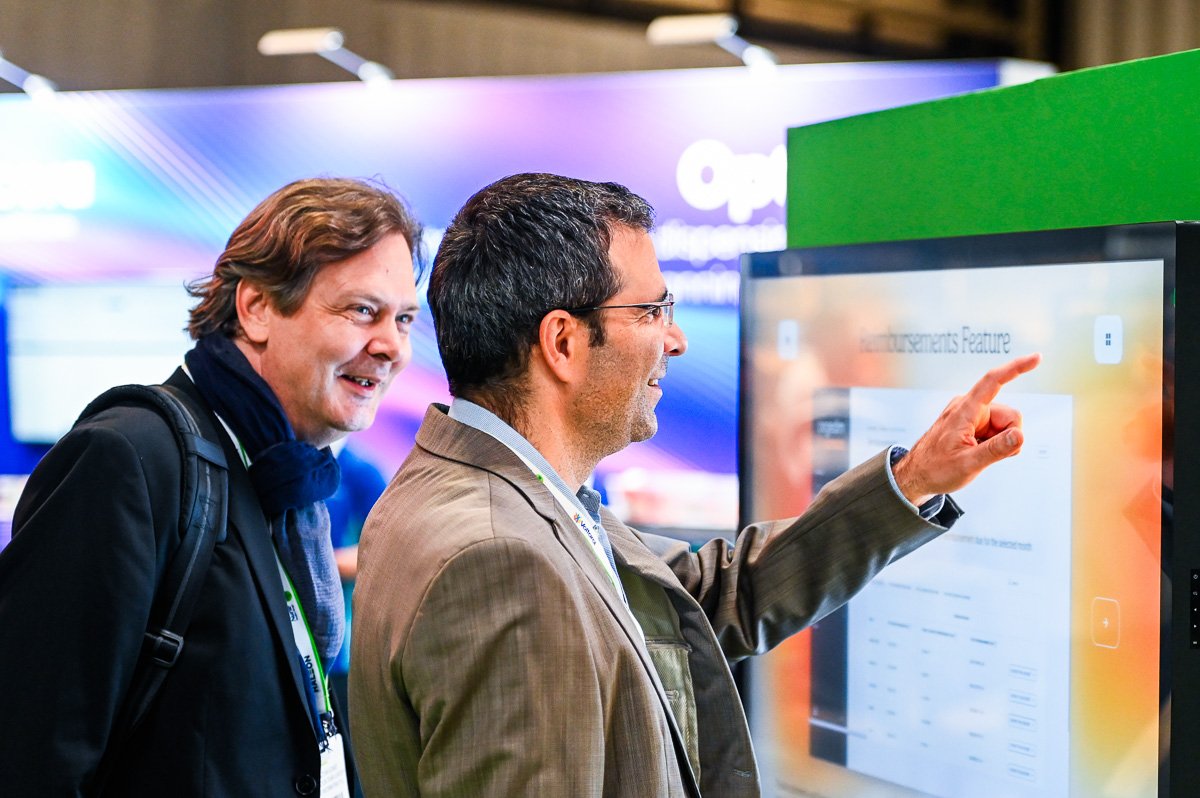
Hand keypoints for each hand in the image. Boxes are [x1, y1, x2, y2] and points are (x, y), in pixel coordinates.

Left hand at [893, 353, 1041, 505]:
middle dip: (1009, 437)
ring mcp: (973, 416)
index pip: (993, 382)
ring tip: (978, 453)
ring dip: (1001, 443)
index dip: (1015, 368)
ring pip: (1008, 426)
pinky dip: (996, 444)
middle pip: (1011, 416)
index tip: (1036, 358)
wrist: (918, 475)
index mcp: (965, 410)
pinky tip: (978, 451)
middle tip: (985, 454)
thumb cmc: (936, 469)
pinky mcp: (975, 424)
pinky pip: (1000, 432)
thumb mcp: (968, 463)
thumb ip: (996, 449)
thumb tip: (1021, 435)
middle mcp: (970, 407)